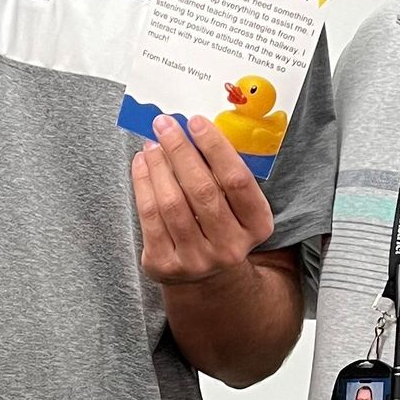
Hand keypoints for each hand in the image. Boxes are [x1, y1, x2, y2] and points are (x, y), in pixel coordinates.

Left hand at [131, 113, 275, 285]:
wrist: (206, 277)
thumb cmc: (219, 225)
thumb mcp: (236, 205)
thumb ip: (223, 173)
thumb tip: (192, 128)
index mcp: (257, 226)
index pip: (237, 180)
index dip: (215, 148)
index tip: (195, 122)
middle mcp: (231, 247)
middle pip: (202, 190)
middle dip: (180, 150)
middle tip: (165, 124)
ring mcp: (197, 260)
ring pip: (172, 203)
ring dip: (158, 166)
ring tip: (152, 144)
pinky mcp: (166, 265)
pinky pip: (150, 217)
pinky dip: (143, 184)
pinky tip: (141, 164)